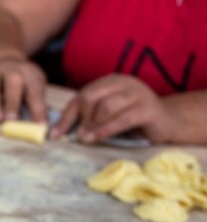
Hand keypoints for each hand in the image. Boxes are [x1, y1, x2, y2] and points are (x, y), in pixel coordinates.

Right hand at [0, 56, 48, 122]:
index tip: (40, 126)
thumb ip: (36, 103)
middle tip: (11, 120)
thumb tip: (42, 126)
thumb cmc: (20, 82)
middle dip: (12, 102)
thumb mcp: (33, 86)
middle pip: (12, 81)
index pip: (35, 91)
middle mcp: (8, 69)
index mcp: (27, 72)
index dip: (38, 109)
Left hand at [49, 75, 176, 142]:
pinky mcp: (147, 107)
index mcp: (110, 81)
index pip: (81, 96)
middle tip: (78, 136)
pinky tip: (95, 139)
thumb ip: (88, 117)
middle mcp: (123, 82)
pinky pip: (122, 118)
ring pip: (106, 106)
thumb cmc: (131, 120)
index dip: (66, 116)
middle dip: (81, 118)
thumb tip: (59, 132)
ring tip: (85, 139)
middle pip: (91, 97)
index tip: (55, 135)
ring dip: (92, 125)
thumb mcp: (106, 116)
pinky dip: (105, 129)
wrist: (167, 121)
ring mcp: (137, 93)